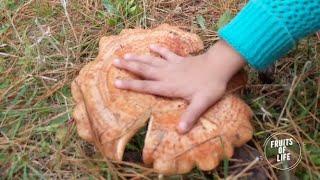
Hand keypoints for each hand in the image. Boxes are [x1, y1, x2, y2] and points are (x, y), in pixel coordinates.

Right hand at [113, 40, 244, 133]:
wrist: (219, 65)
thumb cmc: (210, 85)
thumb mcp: (201, 103)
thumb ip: (190, 116)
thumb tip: (180, 131)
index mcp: (169, 86)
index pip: (146, 86)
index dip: (131, 85)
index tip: (116, 82)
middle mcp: (167, 74)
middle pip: (144, 70)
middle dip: (129, 67)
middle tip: (114, 62)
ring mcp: (173, 65)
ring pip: (151, 61)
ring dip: (139, 58)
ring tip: (125, 55)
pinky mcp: (180, 59)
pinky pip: (166, 53)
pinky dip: (159, 49)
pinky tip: (152, 46)